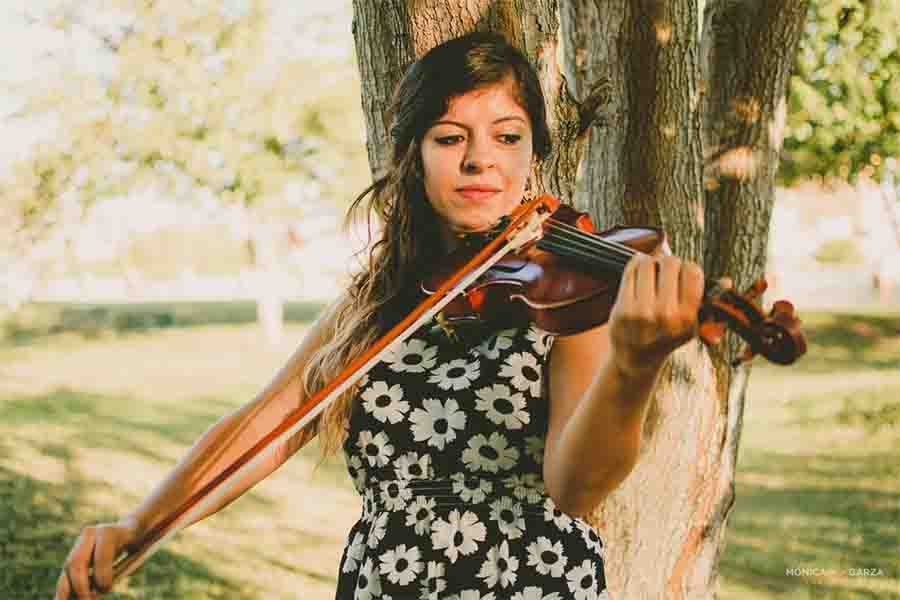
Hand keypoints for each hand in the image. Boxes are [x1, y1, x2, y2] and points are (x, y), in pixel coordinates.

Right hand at [55, 516, 141, 598]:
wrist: (128, 530)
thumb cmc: (134, 546)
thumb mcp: (134, 554)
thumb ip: (117, 571)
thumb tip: (100, 590)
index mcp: (108, 533)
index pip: (101, 555)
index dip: (102, 574)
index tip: (106, 589)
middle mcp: (90, 534)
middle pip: (77, 561)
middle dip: (80, 585)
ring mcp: (79, 542)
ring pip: (68, 567)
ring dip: (65, 590)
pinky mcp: (73, 552)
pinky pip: (67, 571)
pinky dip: (64, 588)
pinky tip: (62, 599)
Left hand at [608, 253, 704, 378]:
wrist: (635, 359)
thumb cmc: (665, 337)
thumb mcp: (692, 325)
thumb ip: (709, 304)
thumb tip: (728, 281)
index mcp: (687, 318)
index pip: (693, 272)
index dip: (687, 268)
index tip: (681, 274)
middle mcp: (666, 315)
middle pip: (670, 263)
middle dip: (668, 263)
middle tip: (664, 273)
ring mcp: (641, 312)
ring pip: (647, 263)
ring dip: (650, 263)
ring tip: (650, 273)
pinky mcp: (622, 308)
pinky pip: (630, 270)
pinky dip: (634, 266)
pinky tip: (637, 274)